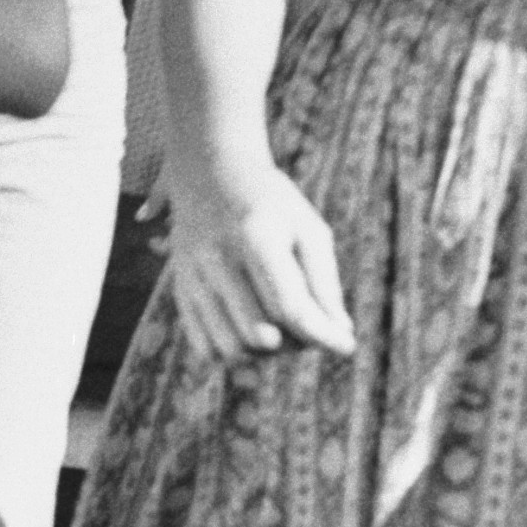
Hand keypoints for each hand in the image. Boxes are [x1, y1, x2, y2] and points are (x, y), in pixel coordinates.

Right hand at [163, 162, 354, 361]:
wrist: (210, 172)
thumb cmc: (272, 204)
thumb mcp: (308, 230)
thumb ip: (324, 283)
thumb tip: (340, 335)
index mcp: (256, 236)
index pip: (290, 308)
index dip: (322, 336)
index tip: (346, 346)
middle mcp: (218, 259)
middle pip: (262, 336)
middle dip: (296, 344)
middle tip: (309, 326)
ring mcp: (193, 277)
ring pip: (232, 350)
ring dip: (265, 354)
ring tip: (281, 331)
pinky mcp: (180, 290)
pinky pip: (206, 350)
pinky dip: (236, 354)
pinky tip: (253, 331)